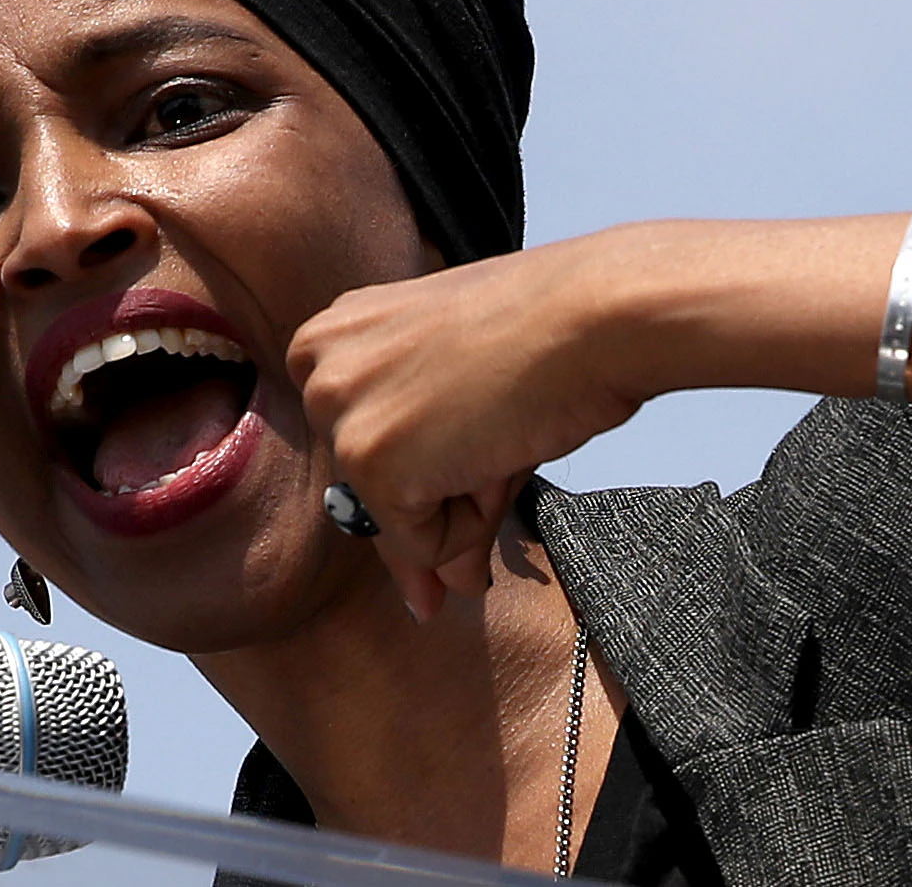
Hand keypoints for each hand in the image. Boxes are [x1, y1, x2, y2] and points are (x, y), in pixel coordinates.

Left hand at [287, 235, 650, 618]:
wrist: (594, 316)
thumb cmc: (546, 336)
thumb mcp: (466, 402)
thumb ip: (437, 492)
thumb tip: (436, 595)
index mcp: (333, 334)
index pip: (356, 445)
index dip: (423, 461)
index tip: (464, 430)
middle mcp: (316, 369)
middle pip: (371, 488)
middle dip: (445, 486)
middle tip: (499, 423)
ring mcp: (338, 416)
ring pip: (398, 519)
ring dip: (465, 501)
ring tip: (503, 427)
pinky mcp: (369, 463)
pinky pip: (420, 546)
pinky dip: (473, 525)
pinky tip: (500, 452)